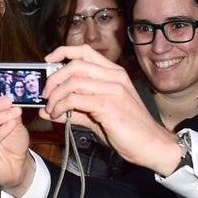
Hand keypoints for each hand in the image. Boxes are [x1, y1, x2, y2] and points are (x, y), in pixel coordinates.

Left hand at [42, 45, 180, 174]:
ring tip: (51, 109)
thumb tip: (47, 110)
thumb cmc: (129, 130)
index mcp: (115, 73)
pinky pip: (75, 99)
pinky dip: (61, 106)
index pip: (85, 51)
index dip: (63, 52)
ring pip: (73, 81)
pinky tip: (58, 115)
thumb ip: (74, 110)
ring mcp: (113, 89)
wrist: (152, 145)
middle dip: (54, 78)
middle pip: (75, 64)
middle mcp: (115, 77)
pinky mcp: (109, 105)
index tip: (49, 60)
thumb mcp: (98, 116)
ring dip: (55, 96)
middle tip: (46, 94)